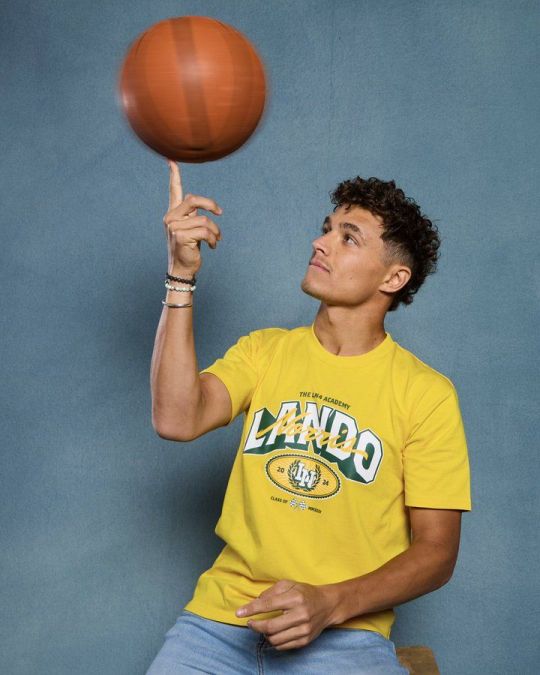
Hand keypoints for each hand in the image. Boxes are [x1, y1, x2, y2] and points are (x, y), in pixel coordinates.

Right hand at [163, 159, 222, 275]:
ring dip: (215, 231)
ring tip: (216, 240)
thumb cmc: (188, 249)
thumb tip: (205, 209)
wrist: (182, 269)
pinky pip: (205, 231)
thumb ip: (193, 217)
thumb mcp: (190, 230)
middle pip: (193, 200)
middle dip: (210, 204)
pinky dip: (213, 239)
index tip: (171, 160)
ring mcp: (174, 227)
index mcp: (173, 214)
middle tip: (219, 212)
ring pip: (204, 220)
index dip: (174, 175)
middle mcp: (170, 218)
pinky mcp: (181, 236)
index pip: (174, 191)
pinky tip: (212, 247)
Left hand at [235, 579, 339, 650]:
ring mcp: (304, 630)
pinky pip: (283, 646)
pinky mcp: (305, 640)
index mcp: (295, 598)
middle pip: (270, 626)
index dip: (251, 609)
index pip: (268, 605)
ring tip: (263, 628)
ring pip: (275, 639)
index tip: (238, 613)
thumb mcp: (289, 584)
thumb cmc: (305, 592)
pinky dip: (274, 642)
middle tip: (250, 623)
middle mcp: (300, 614)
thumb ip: (271, 592)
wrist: (328, 604)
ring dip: (264, 635)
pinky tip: (273, 634)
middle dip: (255, 626)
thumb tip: (256, 602)